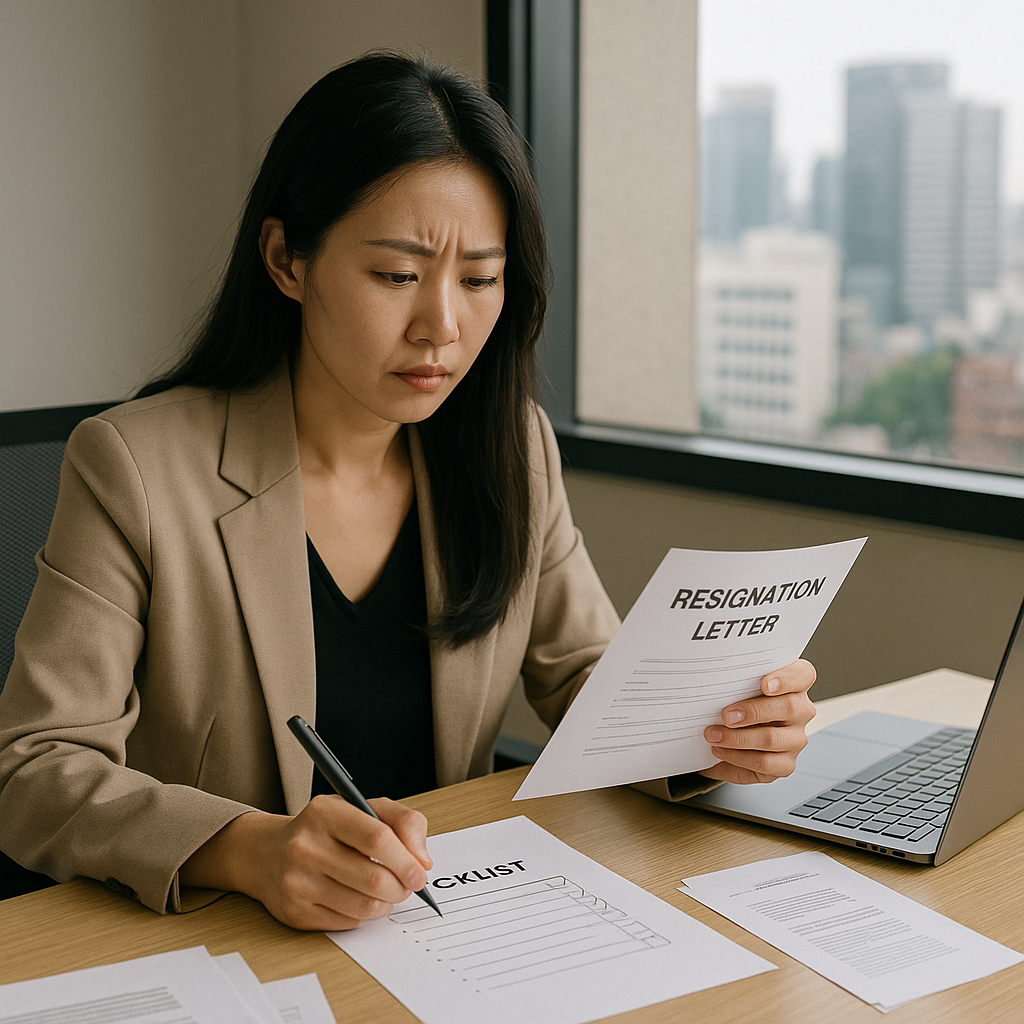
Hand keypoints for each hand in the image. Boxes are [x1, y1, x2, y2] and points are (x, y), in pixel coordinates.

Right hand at [181, 795, 430, 930]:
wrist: (267, 853)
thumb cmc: (325, 829)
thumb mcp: (362, 808)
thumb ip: (403, 822)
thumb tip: (423, 861)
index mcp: (325, 813)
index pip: (376, 837)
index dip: (406, 859)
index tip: (420, 872)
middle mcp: (306, 847)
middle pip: (373, 878)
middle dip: (402, 887)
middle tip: (408, 885)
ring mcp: (297, 882)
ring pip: (364, 905)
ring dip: (387, 903)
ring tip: (387, 892)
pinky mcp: (295, 913)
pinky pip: (348, 922)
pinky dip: (365, 913)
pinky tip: (360, 898)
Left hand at [698, 659, 815, 784]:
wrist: (725, 738)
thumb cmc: (734, 703)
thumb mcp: (734, 688)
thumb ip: (734, 682)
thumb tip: (709, 678)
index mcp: (794, 684)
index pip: (803, 674)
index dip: (787, 678)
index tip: (764, 684)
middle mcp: (800, 711)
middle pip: (788, 707)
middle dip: (753, 711)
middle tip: (726, 715)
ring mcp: (795, 739)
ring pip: (772, 738)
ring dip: (737, 738)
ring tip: (713, 735)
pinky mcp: (785, 764)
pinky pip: (764, 762)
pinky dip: (737, 757)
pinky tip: (720, 750)